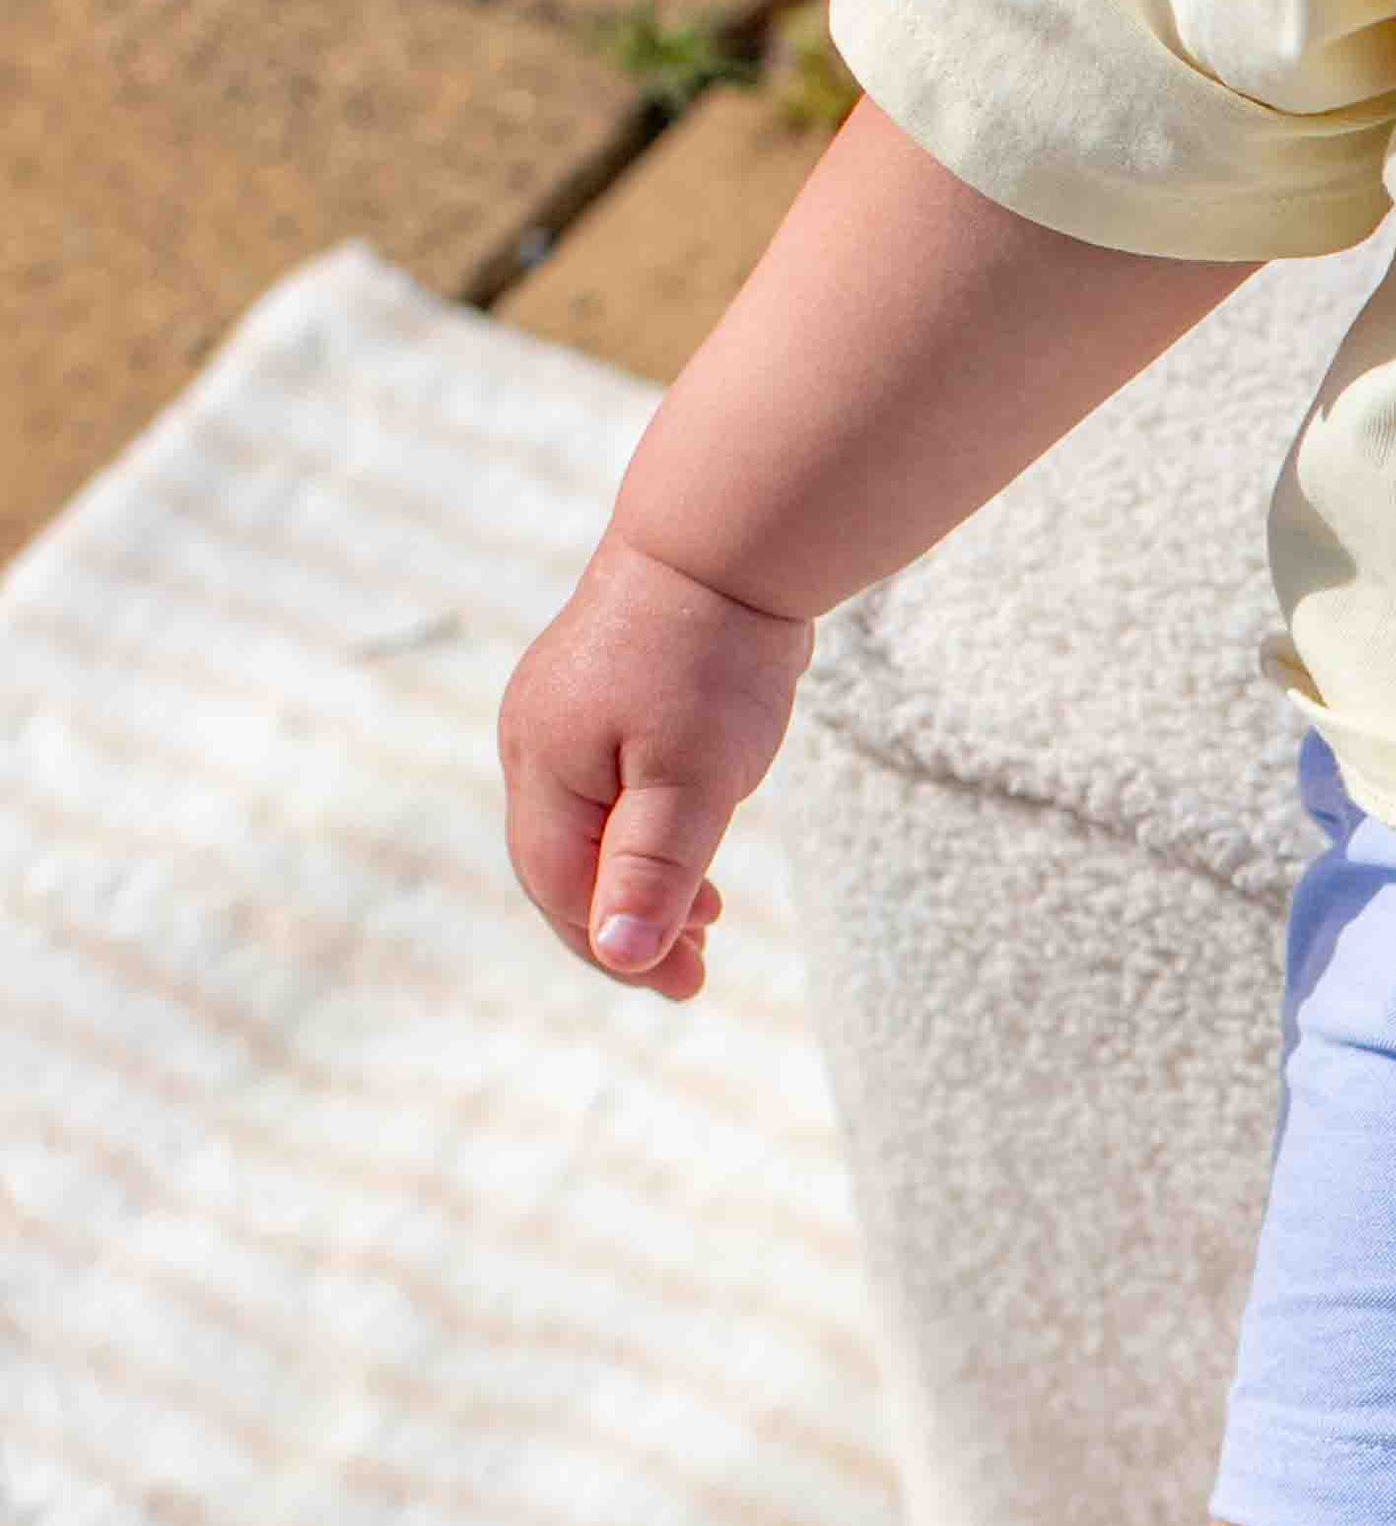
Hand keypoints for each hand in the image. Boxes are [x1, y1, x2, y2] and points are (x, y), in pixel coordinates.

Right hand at [497, 530, 812, 1000]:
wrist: (729, 538)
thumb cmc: (712, 655)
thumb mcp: (691, 777)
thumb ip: (654, 867)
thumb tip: (622, 955)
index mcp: (542, 766)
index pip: (560, 888)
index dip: (615, 948)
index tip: (684, 988)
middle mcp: (536, 740)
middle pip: (562, 863)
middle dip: (622, 924)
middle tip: (695, 974)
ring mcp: (565, 711)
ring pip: (589, 823)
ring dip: (639, 880)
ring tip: (706, 923)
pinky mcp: (606, 690)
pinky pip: (612, 783)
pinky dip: (646, 829)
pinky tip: (692, 844)